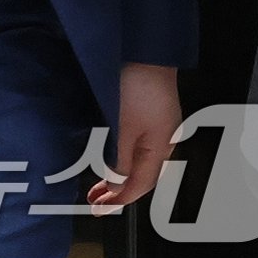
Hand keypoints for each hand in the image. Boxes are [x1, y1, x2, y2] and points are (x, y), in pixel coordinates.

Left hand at [87, 62, 180, 214]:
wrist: (144, 49)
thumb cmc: (140, 83)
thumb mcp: (124, 127)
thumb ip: (120, 158)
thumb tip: (116, 180)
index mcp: (161, 146)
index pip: (142, 184)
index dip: (121, 199)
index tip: (102, 208)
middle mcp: (161, 137)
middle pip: (141, 174)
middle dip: (118, 190)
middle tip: (96, 199)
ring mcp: (155, 123)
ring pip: (136, 159)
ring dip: (117, 172)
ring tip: (98, 182)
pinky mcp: (146, 109)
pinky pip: (134, 142)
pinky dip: (120, 154)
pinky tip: (109, 153)